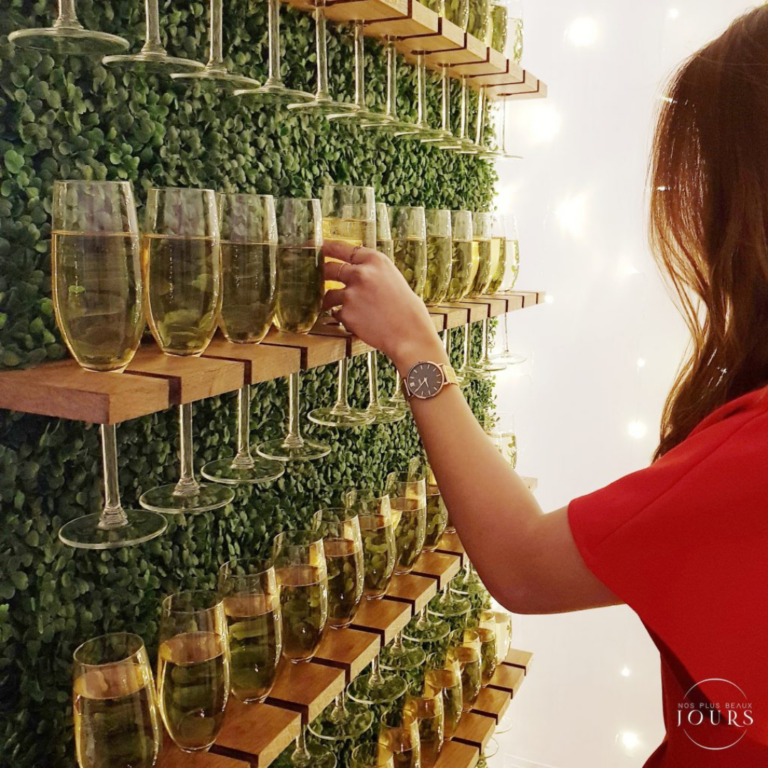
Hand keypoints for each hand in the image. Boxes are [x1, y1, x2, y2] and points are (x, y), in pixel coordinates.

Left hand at [323, 241, 447, 372]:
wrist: (410, 334)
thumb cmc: (407, 309)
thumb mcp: (393, 278)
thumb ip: (373, 272)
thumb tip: (354, 270)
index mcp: (375, 260)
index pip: (341, 248)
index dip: (325, 247)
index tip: (315, 248)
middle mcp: (361, 273)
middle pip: (329, 268)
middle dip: (322, 275)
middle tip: (317, 278)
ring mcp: (351, 294)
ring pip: (329, 294)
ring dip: (329, 300)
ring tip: (334, 306)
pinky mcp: (346, 313)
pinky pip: (336, 313)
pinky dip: (341, 317)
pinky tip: (354, 321)